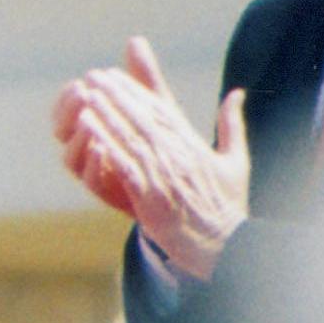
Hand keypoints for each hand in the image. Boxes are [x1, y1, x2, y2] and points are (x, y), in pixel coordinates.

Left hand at [53, 39, 247, 276]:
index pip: (162, 109)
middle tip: (95, 76)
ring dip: (107, 115)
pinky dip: (107, 148)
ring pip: (130, 138)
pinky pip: (124, 167)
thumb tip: (237, 93)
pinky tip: (89, 133)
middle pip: (142, 118)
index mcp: (194, 145)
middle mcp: (178, 156)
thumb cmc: (228, 206)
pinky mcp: (150, 196)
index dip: (137, 91)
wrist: (225, 246)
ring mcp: (163, 175)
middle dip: (117, 95)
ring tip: (86, 96)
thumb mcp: (236, 161)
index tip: (116, 75)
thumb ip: (232, 125)